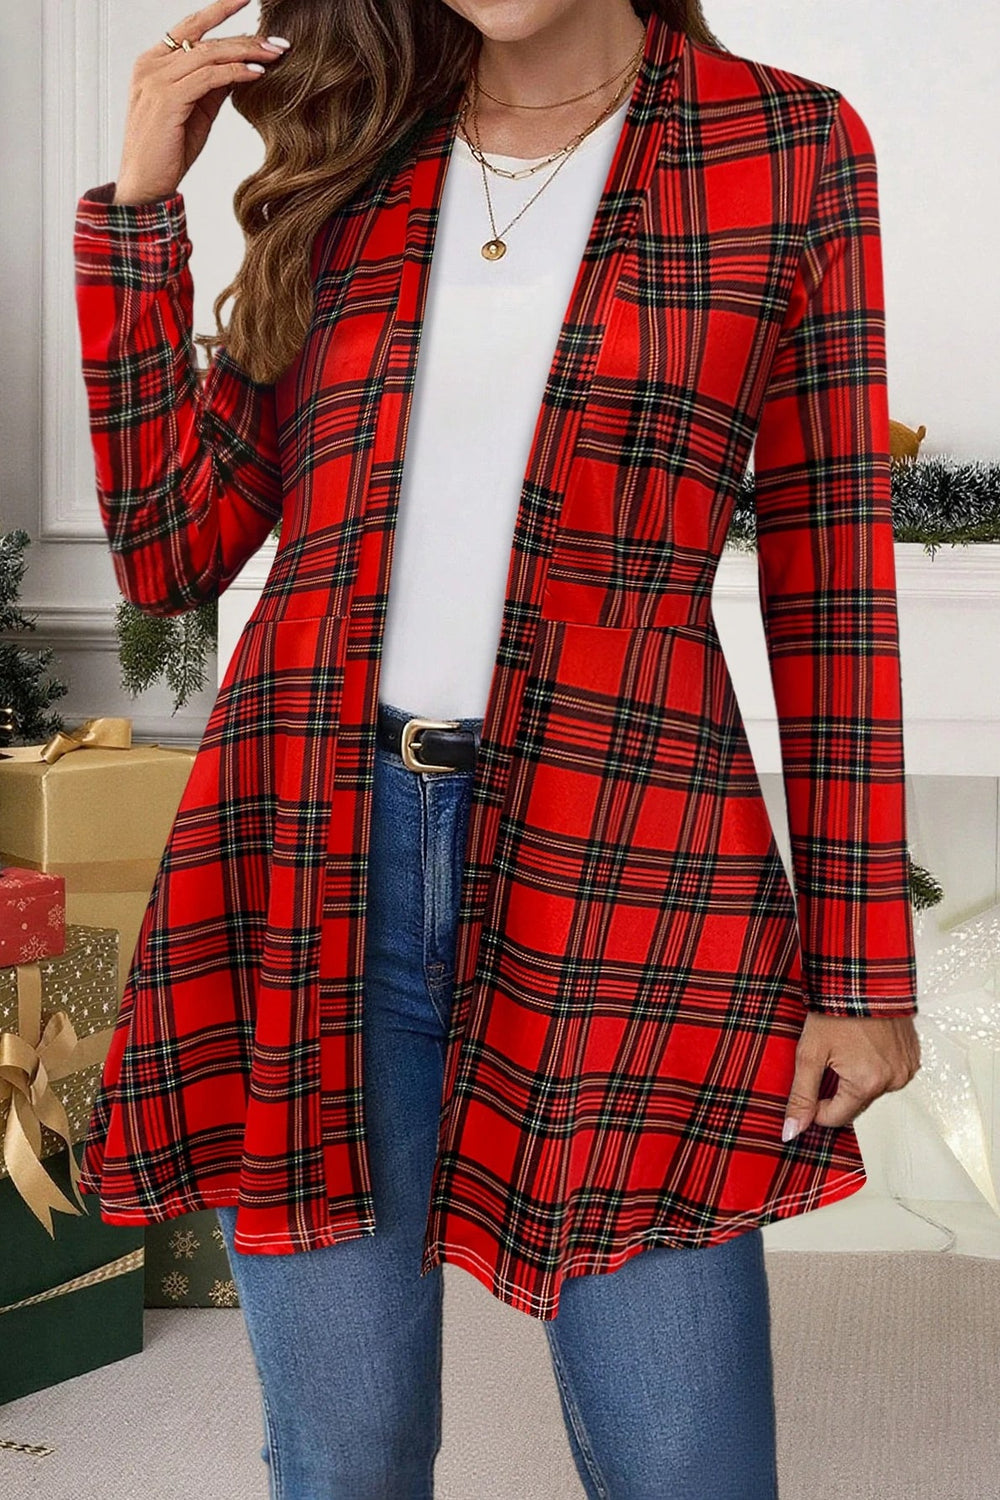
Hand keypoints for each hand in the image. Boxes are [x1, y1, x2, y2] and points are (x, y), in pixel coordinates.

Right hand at [111, 0, 290, 205]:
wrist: (146, 184)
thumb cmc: (169, 151)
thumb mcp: (197, 111)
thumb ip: (213, 86)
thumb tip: (242, 68)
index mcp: (153, 62)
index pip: (190, 27)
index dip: (219, 11)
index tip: (248, 1)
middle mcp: (151, 64)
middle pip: (205, 39)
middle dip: (245, 37)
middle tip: (278, 40)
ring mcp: (156, 79)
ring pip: (209, 54)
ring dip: (247, 53)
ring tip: (276, 54)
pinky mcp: (167, 98)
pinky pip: (208, 77)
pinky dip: (236, 73)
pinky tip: (258, 74)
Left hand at [783, 1012, 920, 1139]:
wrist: (862, 977)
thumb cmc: (836, 1009)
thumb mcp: (810, 1054)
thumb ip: (801, 1095)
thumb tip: (793, 1129)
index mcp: (867, 1083)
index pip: (836, 1118)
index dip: (817, 1106)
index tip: (810, 1087)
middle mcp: (892, 1079)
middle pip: (855, 1103)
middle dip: (837, 1088)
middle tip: (828, 1059)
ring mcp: (905, 1067)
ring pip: (872, 1088)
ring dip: (858, 1077)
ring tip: (848, 1048)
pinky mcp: (912, 1056)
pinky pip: (889, 1073)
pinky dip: (875, 1065)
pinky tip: (864, 1045)